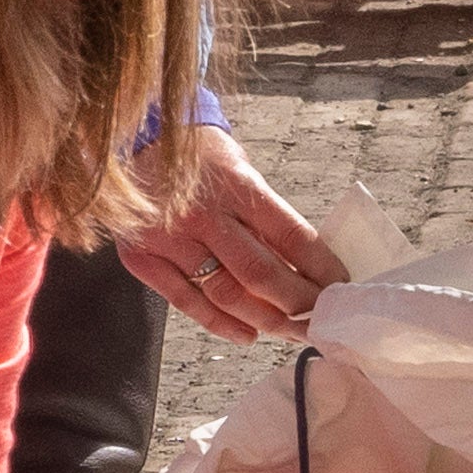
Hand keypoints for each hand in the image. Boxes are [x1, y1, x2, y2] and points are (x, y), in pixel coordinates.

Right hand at [123, 122, 353, 340]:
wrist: (132, 140)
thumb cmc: (198, 156)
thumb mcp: (240, 169)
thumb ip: (265, 214)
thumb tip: (304, 264)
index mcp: (235, 184)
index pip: (291, 235)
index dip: (321, 268)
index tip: (340, 286)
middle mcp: (201, 213)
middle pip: (261, 273)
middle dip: (298, 304)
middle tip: (319, 320)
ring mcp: (168, 238)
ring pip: (227, 295)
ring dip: (266, 321)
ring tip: (290, 331)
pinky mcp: (142, 258)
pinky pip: (187, 302)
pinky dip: (221, 324)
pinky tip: (247, 333)